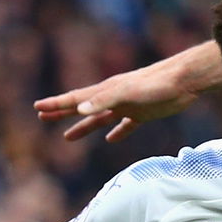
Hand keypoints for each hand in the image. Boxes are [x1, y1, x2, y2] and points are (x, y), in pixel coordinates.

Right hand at [35, 63, 198, 141]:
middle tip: (42, 117)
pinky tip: (111, 140)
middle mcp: (113, 97)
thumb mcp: (127, 93)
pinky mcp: (143, 114)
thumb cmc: (155, 84)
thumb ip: (104, 100)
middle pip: (82, 107)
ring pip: (100, 119)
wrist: (184, 81)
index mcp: (106, 91)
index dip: (56, 104)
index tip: (38, 107)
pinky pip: (125, 125)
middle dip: (62, 113)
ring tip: (68, 137)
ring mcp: (128, 105)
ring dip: (84, 127)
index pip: (75, 99)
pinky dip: (117, 133)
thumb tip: (79, 109)